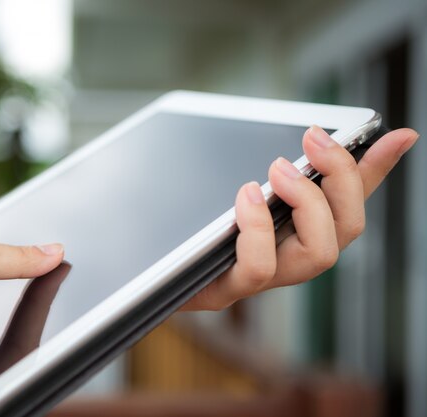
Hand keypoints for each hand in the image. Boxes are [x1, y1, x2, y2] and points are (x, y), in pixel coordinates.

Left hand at [183, 126, 418, 310]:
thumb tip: (306, 137)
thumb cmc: (188, 229)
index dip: (376, 170)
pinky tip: (245, 197)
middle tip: (310, 141)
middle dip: (339, 179)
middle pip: (347, 231)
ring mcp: (260, 277)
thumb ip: (269, 168)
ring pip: (318, 257)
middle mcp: (286, 257)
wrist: (142, 266)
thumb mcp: (228, 188)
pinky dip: (259, 227)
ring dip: (306, 203)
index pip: (348, 201)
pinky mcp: (226, 289)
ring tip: (277, 171)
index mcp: (291, 230)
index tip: (397, 133)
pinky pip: (259, 269)